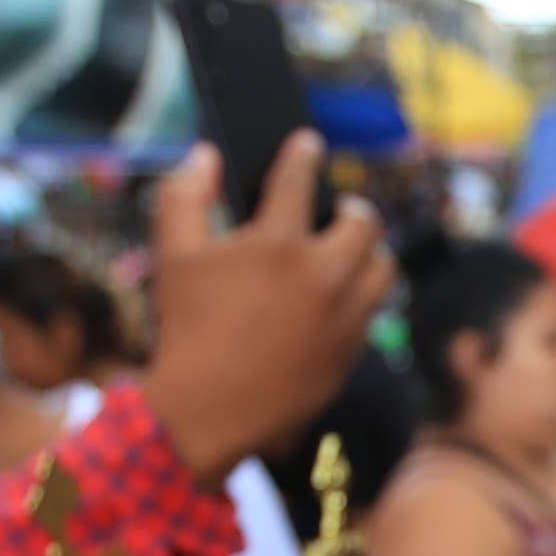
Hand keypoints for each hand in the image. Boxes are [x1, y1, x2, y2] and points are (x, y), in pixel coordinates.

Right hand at [139, 136, 395, 479]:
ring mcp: (343, 317)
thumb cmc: (186, 329)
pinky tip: (342, 298)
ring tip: (351, 253)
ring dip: (370, 254)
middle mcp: (322, 275)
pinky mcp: (350, 354)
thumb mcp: (173, 257)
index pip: (299, 179)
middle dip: (354, 209)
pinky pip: (371, 314)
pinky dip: (360, 298)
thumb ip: (184, 197)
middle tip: (341, 209)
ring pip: (382, 269)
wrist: (208, 412)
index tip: (308, 143)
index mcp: (278, 243)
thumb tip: (205, 156)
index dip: (303, 154)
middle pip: (365, 224)